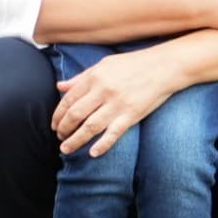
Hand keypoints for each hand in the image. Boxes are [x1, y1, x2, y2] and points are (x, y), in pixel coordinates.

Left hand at [51, 48, 180, 155]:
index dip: (58, 114)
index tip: (53, 125)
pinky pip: (114, 133)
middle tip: (59, 137)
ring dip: (75, 140)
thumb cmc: (133, 64)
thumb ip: (81, 78)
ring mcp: (118, 104)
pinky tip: (92, 153)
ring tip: (66, 148)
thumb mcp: (103, 65)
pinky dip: (102, 144)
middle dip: (63, 128)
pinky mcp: (132, 115)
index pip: (68, 100)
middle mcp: (103, 92)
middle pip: (76, 114)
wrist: (164, 66)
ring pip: (90, 127)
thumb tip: (60, 87)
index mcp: (94, 78)